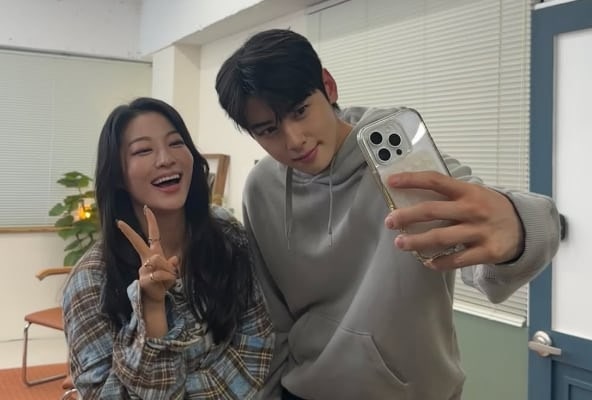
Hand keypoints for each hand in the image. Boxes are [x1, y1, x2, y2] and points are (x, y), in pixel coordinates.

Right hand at [117, 205, 178, 302]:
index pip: (153, 234)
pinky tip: (164, 284)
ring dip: (170, 270)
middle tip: (119, 222)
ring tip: (167, 279)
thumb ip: (173, 264)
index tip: (147, 208)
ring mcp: (143, 268)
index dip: (151, 221)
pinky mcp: (144, 278)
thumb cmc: (163, 283)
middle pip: (138, 243)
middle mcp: (146, 259)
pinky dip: (168, 278)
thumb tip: (176, 258)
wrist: (156, 298)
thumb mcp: (172, 271)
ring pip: (160, 260)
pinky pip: (161, 273)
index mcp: (154, 253)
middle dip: (129, 232)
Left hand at [384, 171, 523, 269]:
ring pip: (441, 238)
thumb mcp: (473, 193)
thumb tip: (411, 195)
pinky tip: (428, 262)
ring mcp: (480, 231)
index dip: (412, 180)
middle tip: (390, 221)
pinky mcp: (487, 251)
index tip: (391, 181)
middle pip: (432, 211)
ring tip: (400, 243)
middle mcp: (473, 209)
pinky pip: (457, 260)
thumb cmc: (489, 208)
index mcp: (467, 191)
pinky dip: (439, 262)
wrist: (525, 227)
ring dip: (417, 241)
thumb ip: (449, 194)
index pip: (435, 181)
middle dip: (406, 216)